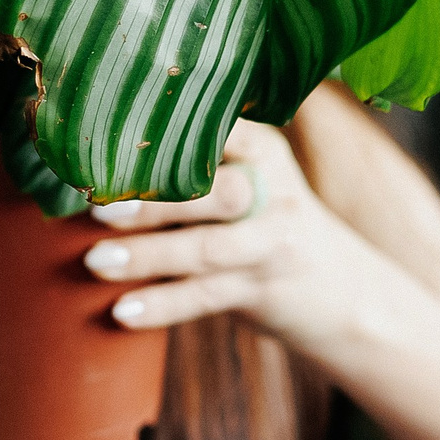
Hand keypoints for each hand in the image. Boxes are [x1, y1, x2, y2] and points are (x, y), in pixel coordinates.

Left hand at [78, 121, 388, 362]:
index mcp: (262, 150)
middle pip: (217, 191)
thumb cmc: (263, 227)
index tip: (112, 135)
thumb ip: (193, 169)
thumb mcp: (248, 184)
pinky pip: (206, 297)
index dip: (167, 133)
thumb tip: (96, 162)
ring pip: (207, 249)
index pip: (218, 129)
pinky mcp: (265, 290)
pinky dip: (163, 305)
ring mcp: (273, 242)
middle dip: (158, 199)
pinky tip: (123, 311)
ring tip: (96, 261)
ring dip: (148, 255)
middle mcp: (273, 190)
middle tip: (100, 207)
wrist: (343, 293)